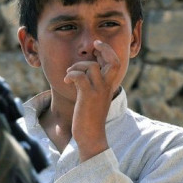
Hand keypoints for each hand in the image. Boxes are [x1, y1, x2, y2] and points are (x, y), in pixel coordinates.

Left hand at [63, 40, 121, 160]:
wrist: (91, 136)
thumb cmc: (90, 118)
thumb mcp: (94, 98)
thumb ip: (92, 84)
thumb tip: (82, 71)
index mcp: (110, 86)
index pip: (115, 63)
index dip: (108, 51)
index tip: (97, 46)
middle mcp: (107, 87)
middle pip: (112, 61)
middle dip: (102, 49)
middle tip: (92, 47)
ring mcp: (98, 91)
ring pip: (91, 66)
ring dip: (77, 65)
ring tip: (69, 73)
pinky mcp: (87, 96)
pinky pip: (79, 76)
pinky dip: (71, 74)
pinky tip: (66, 81)